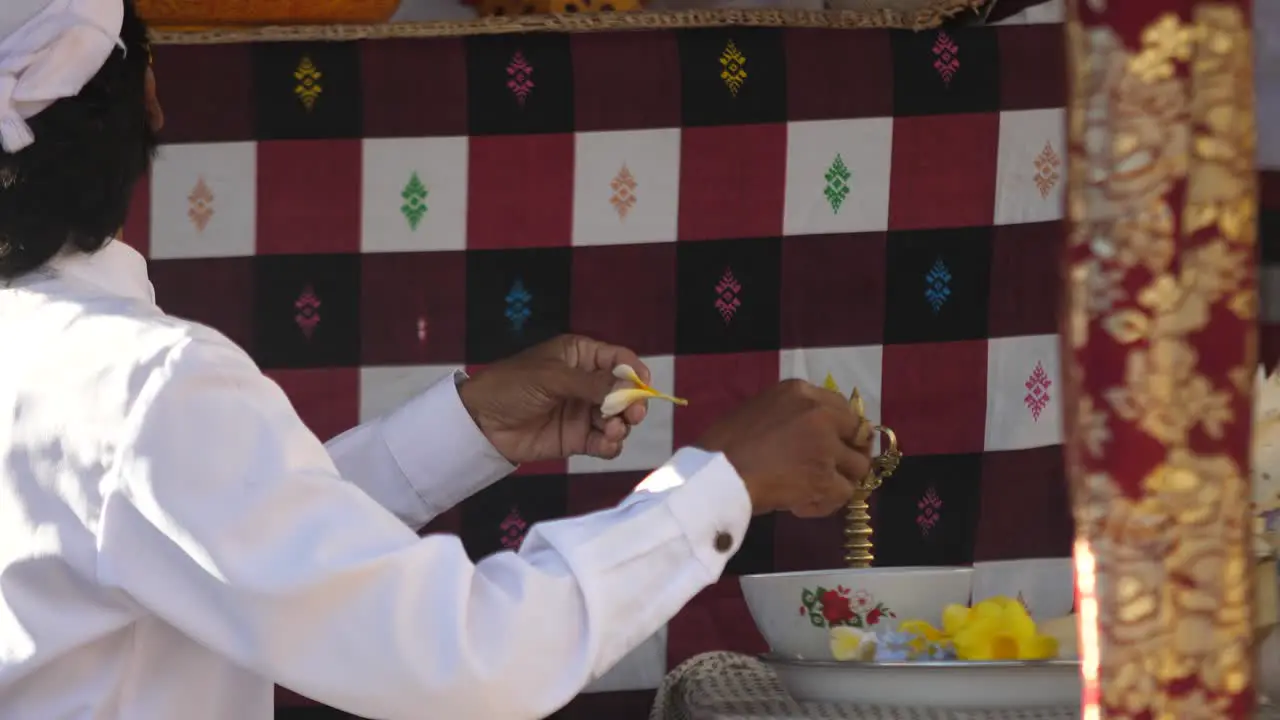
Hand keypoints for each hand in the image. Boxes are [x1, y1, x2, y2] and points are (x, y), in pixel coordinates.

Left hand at [458, 335, 649, 463]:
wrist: (480, 421)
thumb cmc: (511, 386)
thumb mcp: (551, 377)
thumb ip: (591, 384)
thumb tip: (628, 390)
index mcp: (580, 356)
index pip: (618, 360)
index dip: (634, 372)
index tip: (643, 386)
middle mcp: (587, 383)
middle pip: (624, 393)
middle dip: (632, 404)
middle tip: (632, 415)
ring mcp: (583, 412)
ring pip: (617, 419)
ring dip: (621, 426)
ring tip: (611, 431)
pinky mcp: (576, 439)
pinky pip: (603, 442)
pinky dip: (610, 445)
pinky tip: (606, 444)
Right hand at [695, 380, 872, 517]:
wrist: (715, 474)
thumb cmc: (722, 444)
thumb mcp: (758, 409)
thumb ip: (789, 415)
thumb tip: (805, 433)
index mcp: (800, 391)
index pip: (842, 408)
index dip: (843, 429)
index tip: (837, 443)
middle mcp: (819, 413)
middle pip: (859, 434)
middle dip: (850, 453)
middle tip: (836, 470)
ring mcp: (826, 446)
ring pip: (858, 467)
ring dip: (840, 481)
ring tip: (814, 491)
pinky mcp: (825, 478)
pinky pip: (844, 494)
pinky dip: (825, 504)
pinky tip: (801, 506)